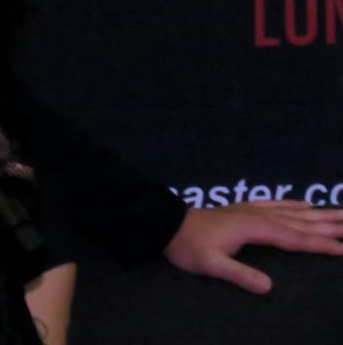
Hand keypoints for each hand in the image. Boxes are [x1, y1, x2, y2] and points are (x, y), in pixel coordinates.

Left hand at [164, 200, 342, 292]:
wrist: (165, 223)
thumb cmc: (188, 246)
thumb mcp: (211, 265)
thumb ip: (239, 275)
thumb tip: (270, 288)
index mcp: (255, 229)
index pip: (296, 239)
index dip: (322, 245)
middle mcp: (258, 216)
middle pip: (302, 221)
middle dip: (331, 224)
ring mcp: (251, 210)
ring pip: (293, 212)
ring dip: (319, 214)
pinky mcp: (242, 209)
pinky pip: (275, 204)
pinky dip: (293, 204)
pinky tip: (305, 204)